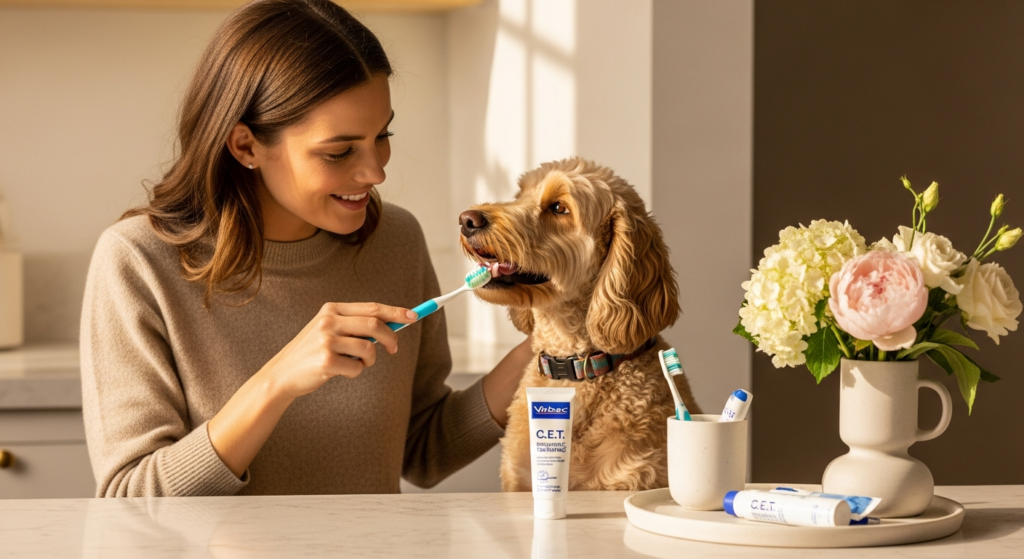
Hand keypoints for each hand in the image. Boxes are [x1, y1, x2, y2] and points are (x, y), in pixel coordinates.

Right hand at [263, 302, 417, 399]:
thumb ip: (356, 325)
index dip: (395, 312)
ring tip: (358, 363)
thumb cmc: (313, 352)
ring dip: (370, 360)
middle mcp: (328, 321)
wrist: (282, 374)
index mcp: (331, 309)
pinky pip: (357, 367)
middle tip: (394, 349)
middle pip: (375, 324)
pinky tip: (340, 371)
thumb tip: (394, 324)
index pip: (372, 307)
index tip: (413, 316)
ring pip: (369, 348)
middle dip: (391, 337)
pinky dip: (356, 372)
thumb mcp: (330, 330)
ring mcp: (326, 340)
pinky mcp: (326, 361)